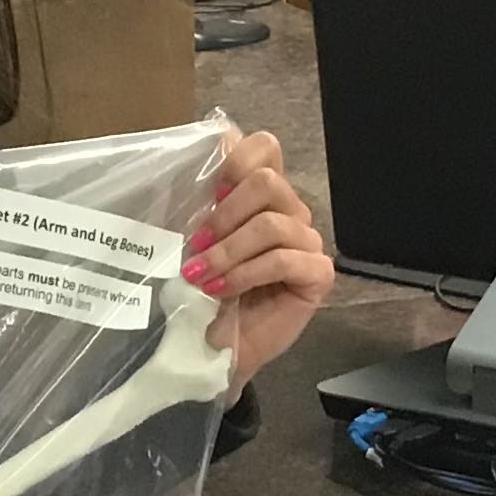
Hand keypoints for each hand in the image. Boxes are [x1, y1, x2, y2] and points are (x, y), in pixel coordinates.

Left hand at [181, 129, 332, 393]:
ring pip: (272, 224)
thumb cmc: (203, 293)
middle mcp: (289, 211)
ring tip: (199, 275)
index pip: (263, 148)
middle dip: (224, 213)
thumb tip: (178, 171)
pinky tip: (220, 290)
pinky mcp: (317, 274)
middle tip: (195, 243)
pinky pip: (284, 260)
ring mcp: (307, 242)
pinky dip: (245, 274)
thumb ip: (195, 208)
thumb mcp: (192, 244)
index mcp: (261, 195)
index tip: (206, 191)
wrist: (213, 347)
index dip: (234, 159)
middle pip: (267, 181)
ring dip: (228, 251)